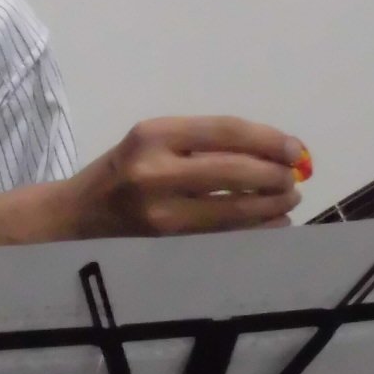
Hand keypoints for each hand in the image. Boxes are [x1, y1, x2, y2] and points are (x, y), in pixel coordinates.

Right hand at [68, 117, 308, 238]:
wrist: (78, 214)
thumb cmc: (124, 170)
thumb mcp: (154, 141)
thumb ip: (205, 143)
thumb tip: (273, 151)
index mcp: (154, 134)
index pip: (226, 132)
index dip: (268, 140)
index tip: (295, 149)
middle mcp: (155, 171)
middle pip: (234, 170)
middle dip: (275, 175)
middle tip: (294, 177)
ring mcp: (161, 211)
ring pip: (233, 209)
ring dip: (271, 205)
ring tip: (289, 199)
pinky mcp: (167, 241)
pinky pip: (224, 235)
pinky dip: (256, 229)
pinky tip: (273, 223)